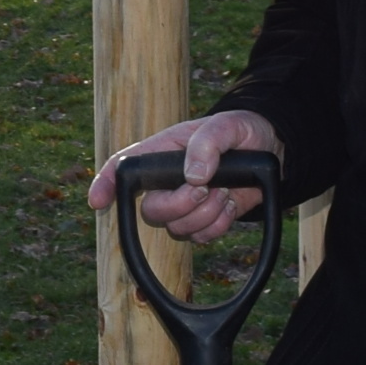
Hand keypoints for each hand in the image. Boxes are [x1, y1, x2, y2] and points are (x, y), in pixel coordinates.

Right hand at [86, 111, 285, 242]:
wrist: (267, 151)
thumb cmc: (239, 131)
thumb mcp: (227, 125)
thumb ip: (208, 143)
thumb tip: (193, 175)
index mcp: (162, 152)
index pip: (124, 167)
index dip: (106, 184)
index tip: (98, 202)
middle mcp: (166, 182)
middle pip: (150, 210)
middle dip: (179, 205)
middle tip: (205, 188)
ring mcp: (183, 204)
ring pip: (177, 228)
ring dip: (206, 214)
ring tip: (224, 190)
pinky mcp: (202, 221)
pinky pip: (201, 238)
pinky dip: (220, 224)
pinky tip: (229, 203)